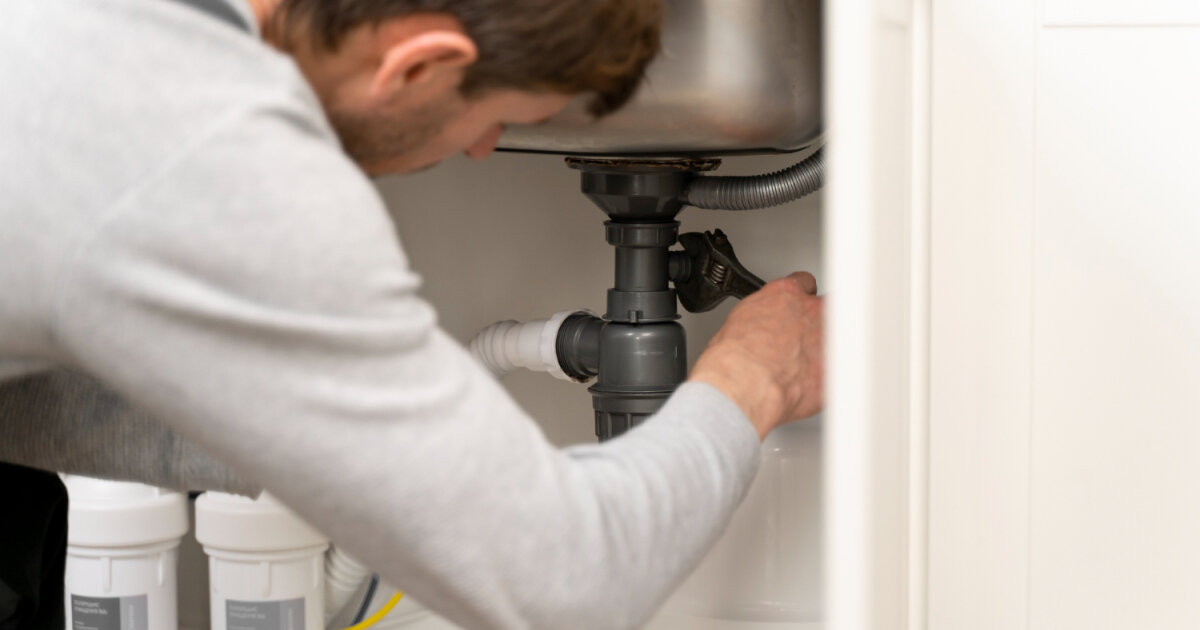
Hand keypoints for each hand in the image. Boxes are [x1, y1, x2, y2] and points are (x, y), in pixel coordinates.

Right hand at [688, 272, 823, 438]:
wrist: (744, 384)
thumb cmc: (734, 357)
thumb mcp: (739, 322)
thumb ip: (762, 317)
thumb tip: (761, 326)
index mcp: (786, 295)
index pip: (804, 283)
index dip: (801, 299)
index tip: (795, 310)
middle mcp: (812, 312)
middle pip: (827, 307)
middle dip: (819, 321)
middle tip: (801, 339)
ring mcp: (828, 339)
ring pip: (839, 338)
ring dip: (824, 349)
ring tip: (802, 366)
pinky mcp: (835, 370)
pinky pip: (838, 371)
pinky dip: (826, 378)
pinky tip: (807, 387)